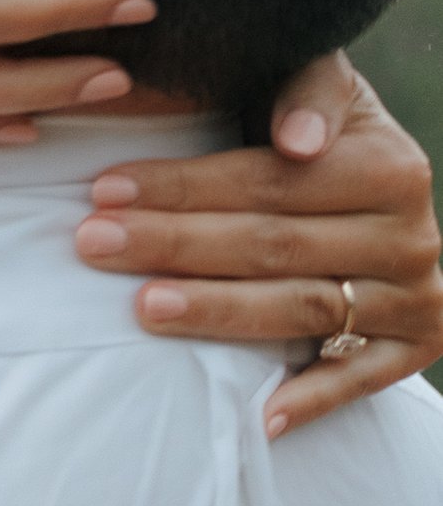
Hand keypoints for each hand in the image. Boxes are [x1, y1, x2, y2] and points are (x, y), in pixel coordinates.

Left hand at [73, 58, 442, 431]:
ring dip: (219, 312)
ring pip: (305, 309)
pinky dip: (313, 399)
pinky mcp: (417, 347)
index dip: (185, 186)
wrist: (394, 197)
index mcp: (389, 166)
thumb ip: (308, 90)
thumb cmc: (331, 137)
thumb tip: (298, 140)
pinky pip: (362, 379)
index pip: (270, 181)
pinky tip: (260, 416)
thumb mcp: (330, 93)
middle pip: (276, 245)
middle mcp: (410, 235)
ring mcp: (415, 296)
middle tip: (95, 243)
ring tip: (143, 306)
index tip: (104, 190)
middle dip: (176, 244)